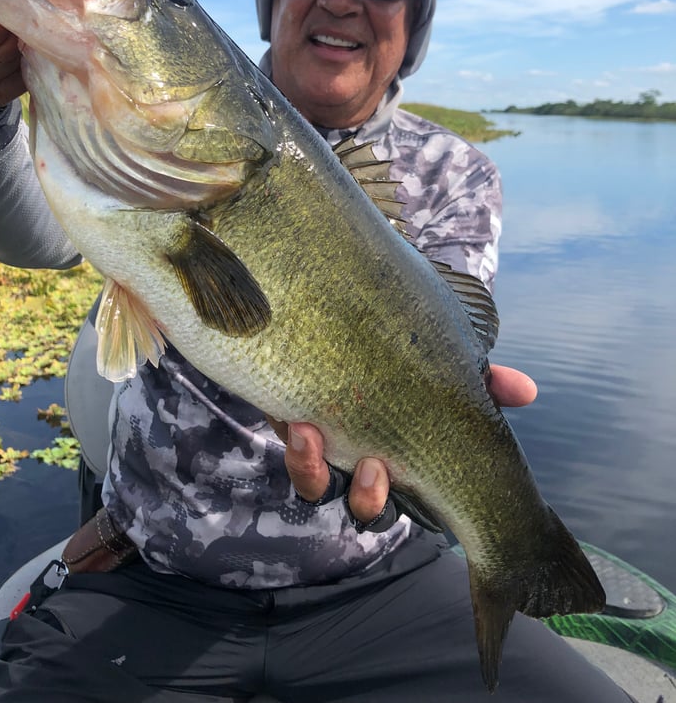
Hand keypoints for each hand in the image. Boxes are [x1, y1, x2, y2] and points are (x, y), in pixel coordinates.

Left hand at [269, 363, 537, 527]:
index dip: (439, 504)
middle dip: (371, 496)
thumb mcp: (445, 362)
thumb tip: (527, 391)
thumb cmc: (404, 350)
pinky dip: (299, 449)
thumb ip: (483, 379)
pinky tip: (301, 426)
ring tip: (316, 437)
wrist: (342, 318)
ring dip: (318, 469)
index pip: (427, 491)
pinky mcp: (296, 428)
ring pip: (320, 487)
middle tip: (376, 469)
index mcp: (411, 453)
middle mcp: (367, 458)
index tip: (444, 494)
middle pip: (370, 505)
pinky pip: (295, 456)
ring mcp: (326, 446)